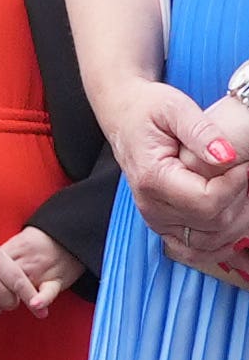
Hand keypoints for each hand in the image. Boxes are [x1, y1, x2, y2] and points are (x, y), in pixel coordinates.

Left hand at [0, 227, 84, 315]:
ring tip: (5, 303)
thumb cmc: (37, 243)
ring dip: (13, 297)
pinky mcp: (55, 282)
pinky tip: (35, 305)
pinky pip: (49, 292)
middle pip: (4, 279)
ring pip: (23, 286)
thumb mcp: (15, 243)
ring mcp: (40, 272)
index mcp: (13, 251)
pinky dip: (42, 298)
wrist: (66, 239)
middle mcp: (26, 262)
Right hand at [109, 80, 248, 264]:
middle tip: (245, 176)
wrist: (124, 117)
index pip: (207, 201)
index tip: (244, 164)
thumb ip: (202, 131)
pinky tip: (236, 234)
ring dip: (237, 226)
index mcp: (153, 178)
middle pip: (213, 225)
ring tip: (243, 195)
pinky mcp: (163, 224)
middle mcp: (151, 205)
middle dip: (242, 203)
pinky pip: (194, 251)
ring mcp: (156, 218)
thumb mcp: (175, 108)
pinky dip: (219, 249)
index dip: (236, 186)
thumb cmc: (146, 110)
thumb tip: (227, 157)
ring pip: (209, 243)